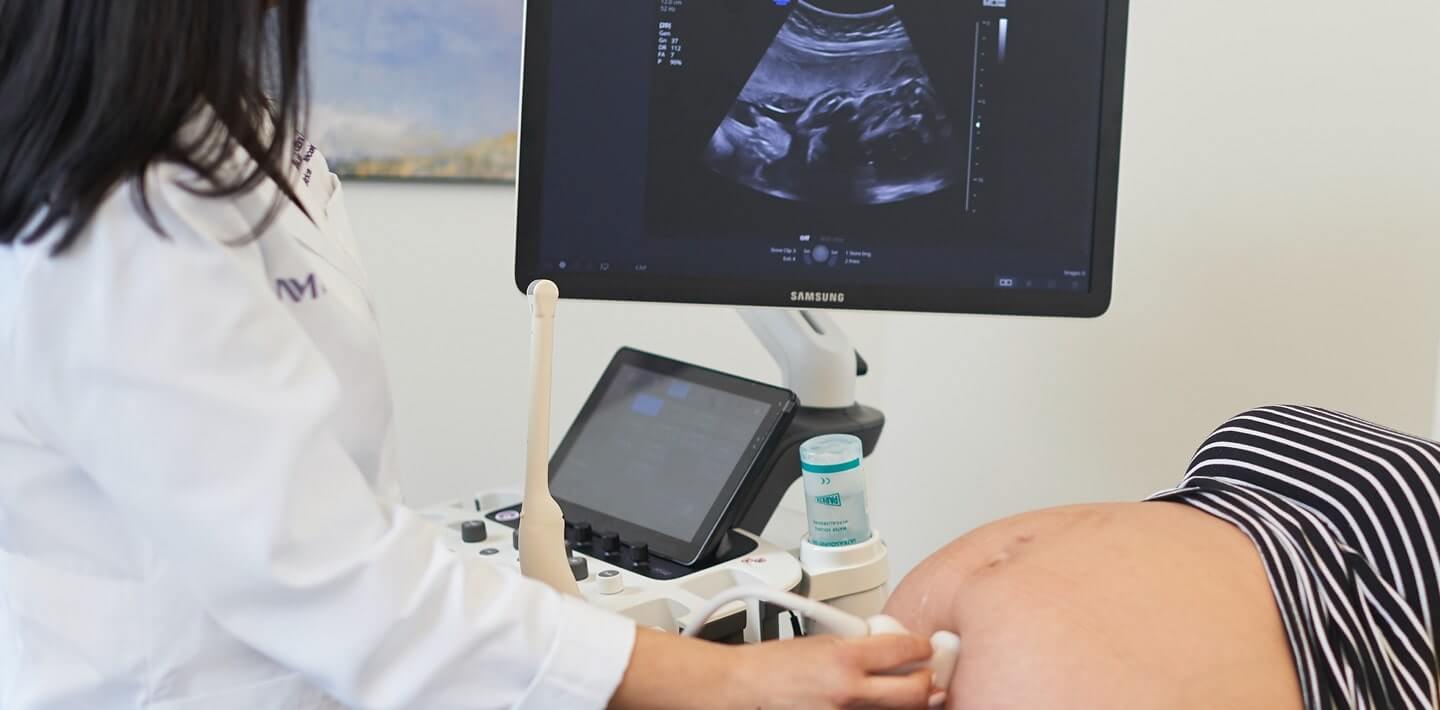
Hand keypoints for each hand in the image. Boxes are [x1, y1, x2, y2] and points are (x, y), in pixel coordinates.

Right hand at [722, 633, 937, 708]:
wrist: (747, 687)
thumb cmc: (775, 664)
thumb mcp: (822, 640)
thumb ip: (858, 644)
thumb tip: (890, 648)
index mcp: (845, 658)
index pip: (903, 649)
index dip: (921, 646)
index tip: (924, 646)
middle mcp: (848, 691)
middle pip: (914, 692)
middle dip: (927, 681)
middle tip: (927, 674)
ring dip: (906, 699)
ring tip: (903, 689)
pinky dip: (879, 709)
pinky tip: (876, 701)